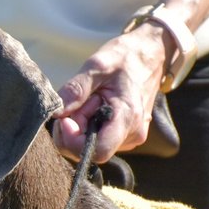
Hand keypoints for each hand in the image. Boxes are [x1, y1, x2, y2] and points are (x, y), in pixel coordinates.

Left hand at [52, 24, 171, 162]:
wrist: (151, 55)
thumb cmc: (126, 57)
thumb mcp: (98, 65)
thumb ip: (76, 89)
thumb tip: (57, 112)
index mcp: (128, 118)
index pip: (98, 152)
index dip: (74, 140)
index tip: (65, 118)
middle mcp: (131, 135)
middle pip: (88, 149)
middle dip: (74, 128)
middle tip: (80, 100)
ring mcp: (128, 138)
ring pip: (90, 145)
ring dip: (80, 125)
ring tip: (92, 98)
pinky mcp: (123, 136)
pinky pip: (96, 139)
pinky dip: (87, 124)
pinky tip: (95, 104)